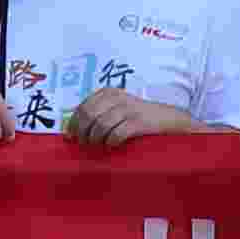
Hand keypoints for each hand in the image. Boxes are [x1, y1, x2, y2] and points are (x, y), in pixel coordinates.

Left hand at [64, 87, 193, 146]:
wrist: (168, 119)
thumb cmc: (138, 118)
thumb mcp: (118, 108)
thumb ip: (98, 114)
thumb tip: (72, 132)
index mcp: (109, 93)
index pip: (83, 106)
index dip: (74, 123)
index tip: (71, 137)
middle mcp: (118, 97)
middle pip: (89, 114)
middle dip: (83, 132)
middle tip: (85, 144)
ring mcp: (129, 108)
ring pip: (101, 124)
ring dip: (96, 139)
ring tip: (99, 145)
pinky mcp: (139, 121)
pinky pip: (118, 133)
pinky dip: (111, 141)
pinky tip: (112, 145)